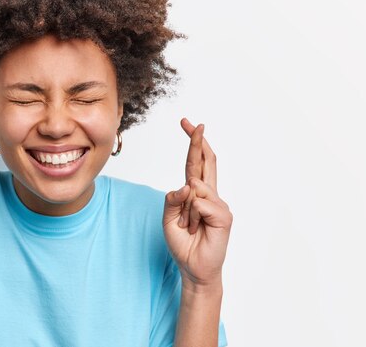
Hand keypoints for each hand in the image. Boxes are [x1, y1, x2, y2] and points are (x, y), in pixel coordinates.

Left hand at [162, 118, 232, 287]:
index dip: (193, 143)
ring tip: (189, 227)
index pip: (195, 163)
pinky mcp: (224, 215)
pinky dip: (192, 217)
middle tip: (194, 123)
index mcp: (196, 193)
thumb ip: (172, 200)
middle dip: (198, 141)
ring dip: (185, 211)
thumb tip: (186, 185)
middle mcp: (209, 195)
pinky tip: (197, 228)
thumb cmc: (182, 243)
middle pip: (206, 161)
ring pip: (195, 189)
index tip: (188, 124)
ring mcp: (219, 204)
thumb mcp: (168, 219)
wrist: (193, 267)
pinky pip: (200, 204)